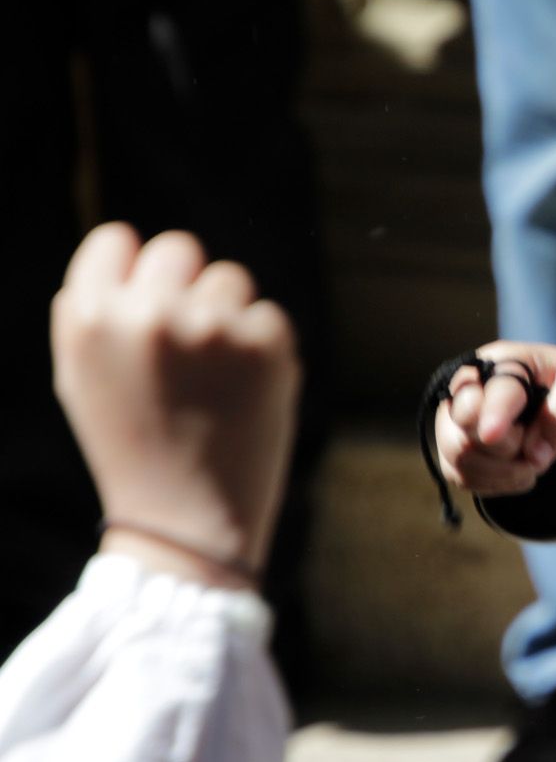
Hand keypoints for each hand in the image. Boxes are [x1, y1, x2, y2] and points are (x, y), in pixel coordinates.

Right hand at [50, 224, 301, 586]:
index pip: (115, 240)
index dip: (133, 268)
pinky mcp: (266, 342)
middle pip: (178, 248)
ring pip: (229, 278)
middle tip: (185, 343)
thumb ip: (94, 313)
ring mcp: (211, 326)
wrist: (189, 521)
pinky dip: (262, 347)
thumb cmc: (132, 446)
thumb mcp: (81, 379)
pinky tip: (243, 391)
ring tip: (212, 378)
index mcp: (89, 319)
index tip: (144, 296)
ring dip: (226, 315)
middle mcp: (149, 314)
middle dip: (183, 285)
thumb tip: (123, 249)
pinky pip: (267, 315)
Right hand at [433, 342, 555, 496]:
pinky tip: (517, 470)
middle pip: (465, 423)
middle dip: (503, 445)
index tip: (493, 434)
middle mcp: (469, 387)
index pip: (494, 390)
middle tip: (532, 449)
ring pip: (460, 456)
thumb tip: (535, 453)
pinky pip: (463, 478)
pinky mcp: (453, 452)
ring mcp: (454, 420)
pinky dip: (496, 483)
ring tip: (531, 462)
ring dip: (503, 470)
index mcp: (504, 363)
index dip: (493, 412)